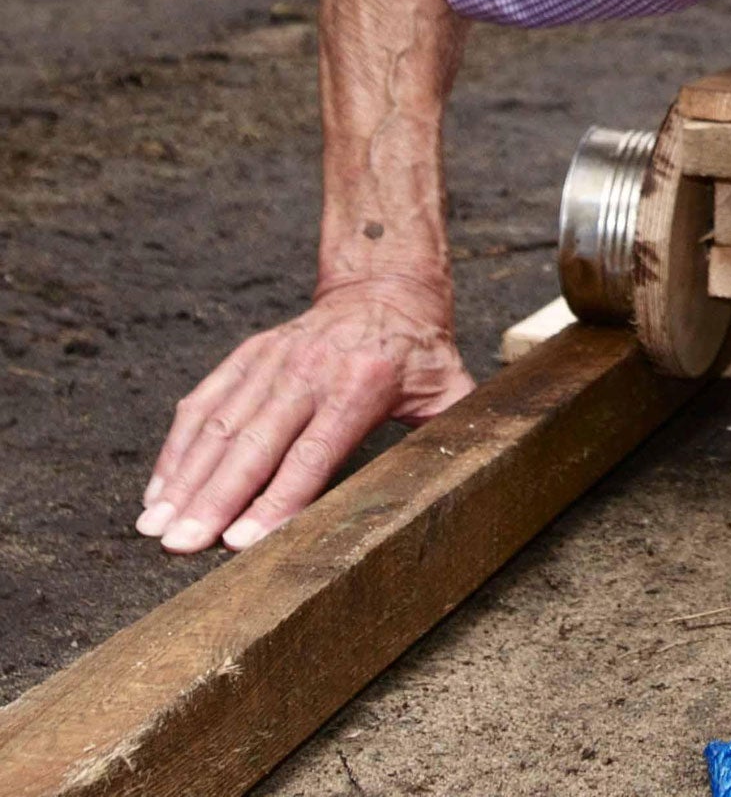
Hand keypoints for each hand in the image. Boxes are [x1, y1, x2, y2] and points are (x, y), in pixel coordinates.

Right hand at [137, 279, 473, 553]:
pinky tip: (160, 488)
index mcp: (363, 384)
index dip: (276, 500)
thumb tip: (472, 480)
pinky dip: (178, 446)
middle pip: (254, 445)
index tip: (240, 541)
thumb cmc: (421, 353)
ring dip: (184, 479)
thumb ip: (454, 432)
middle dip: (213, 500)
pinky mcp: (249, 354)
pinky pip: (205, 401)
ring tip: (156, 527)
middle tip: (179, 547)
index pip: (313, 454)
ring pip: (220, 425)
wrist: (386, 287)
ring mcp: (274, 359)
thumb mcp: (450, 387)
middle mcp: (311, 370)